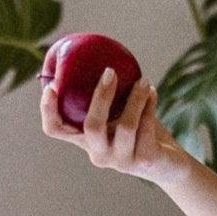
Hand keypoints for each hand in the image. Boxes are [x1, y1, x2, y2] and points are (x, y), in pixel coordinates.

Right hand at [40, 68, 188, 184]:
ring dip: (135, 98)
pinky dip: (150, 105)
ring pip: (125, 126)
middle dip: (101, 96)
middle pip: (92, 127)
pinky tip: (152, 91)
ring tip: (143, 80)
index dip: (48, 110)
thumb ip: (106, 92)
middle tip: (110, 71)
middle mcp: (99, 153)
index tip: (51, 86)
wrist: (169, 163)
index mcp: (85, 140)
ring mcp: (121, 161)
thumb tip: (91, 52)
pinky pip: (147, 127)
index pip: (55, 129)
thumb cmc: (139, 129)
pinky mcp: (145, 161)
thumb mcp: (118, 110)